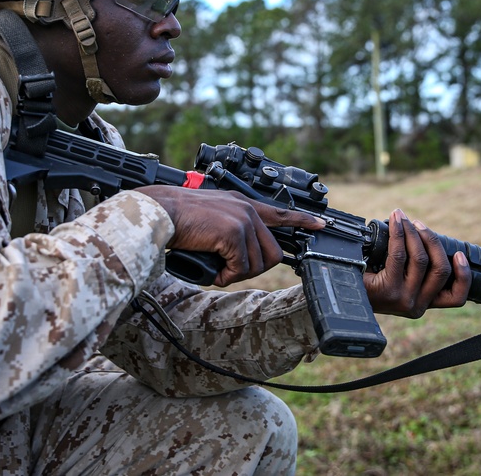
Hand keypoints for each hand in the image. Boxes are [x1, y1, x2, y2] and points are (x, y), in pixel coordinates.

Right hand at [134, 186, 323, 285]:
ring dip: (236, 274)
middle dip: (253, 269)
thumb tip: (237, 257)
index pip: (280, 212)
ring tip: (216, 268)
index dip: (302, 220)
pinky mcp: (233, 233)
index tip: (320, 223)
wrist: (159, 212)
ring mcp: (242, 220)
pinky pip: (241, 267)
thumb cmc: (176, 218)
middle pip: (272, 252)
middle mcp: (247, 209)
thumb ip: (228, 230)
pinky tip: (212, 270)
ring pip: (258, 263)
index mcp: (242, 203)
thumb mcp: (210, 218)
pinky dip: (226, 276)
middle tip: (229, 272)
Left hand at [363, 209, 471, 316]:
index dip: (464, 275)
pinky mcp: (389, 290)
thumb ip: (417, 271)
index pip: (456, 297)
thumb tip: (428, 239)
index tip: (459, 254)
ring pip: (421, 259)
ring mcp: (404, 299)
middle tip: (419, 224)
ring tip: (405, 219)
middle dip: (432, 240)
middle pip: (440, 269)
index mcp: (424, 304)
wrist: (343, 294)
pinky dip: (400, 233)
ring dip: (414, 233)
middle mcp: (417, 306)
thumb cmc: (371, 284)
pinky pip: (399, 254)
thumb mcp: (401, 283)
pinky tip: (397, 222)